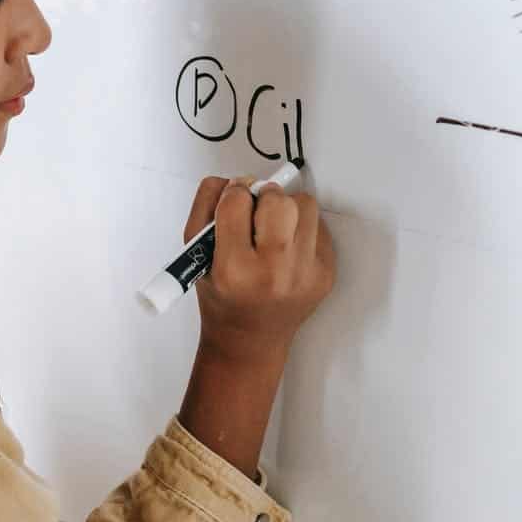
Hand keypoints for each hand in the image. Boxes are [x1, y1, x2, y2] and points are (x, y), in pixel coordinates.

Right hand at [182, 174, 336, 362]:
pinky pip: (319, 227)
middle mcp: (273, 274)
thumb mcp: (195, 254)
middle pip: (278, 201)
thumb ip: (207, 206)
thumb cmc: (220, 294)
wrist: (250, 340)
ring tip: (274, 227)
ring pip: (305, 206)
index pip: (236, 202)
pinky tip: (288, 247)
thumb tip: (239, 180)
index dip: (232, 194)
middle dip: (264, 197)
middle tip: (256, 210)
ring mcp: (305, 276)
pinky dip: (302, 228)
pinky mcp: (326, 275)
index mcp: (233, 270)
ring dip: (288, 208)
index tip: (232, 203)